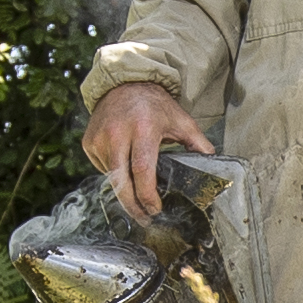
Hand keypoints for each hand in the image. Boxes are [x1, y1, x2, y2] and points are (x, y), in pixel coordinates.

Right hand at [82, 80, 208, 222]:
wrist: (125, 83)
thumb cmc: (155, 105)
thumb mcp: (181, 121)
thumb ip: (198, 144)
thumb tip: (213, 166)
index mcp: (143, 128)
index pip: (142, 170)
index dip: (147, 195)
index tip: (155, 209)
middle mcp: (117, 133)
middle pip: (121, 181)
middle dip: (132, 205)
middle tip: (143, 219)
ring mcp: (100, 138)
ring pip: (110, 177)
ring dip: (124, 189)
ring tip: (137, 191)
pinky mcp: (89, 142)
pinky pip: (101, 168)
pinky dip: (113, 173)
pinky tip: (124, 165)